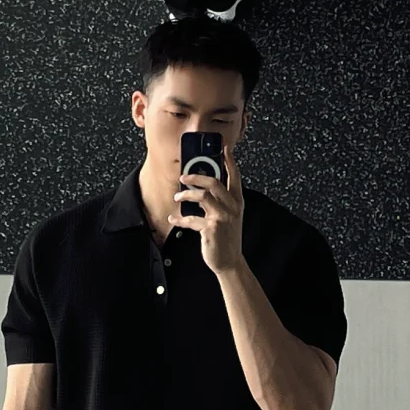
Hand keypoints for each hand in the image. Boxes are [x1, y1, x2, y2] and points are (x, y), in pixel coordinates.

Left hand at [171, 147, 244, 276]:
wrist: (229, 262)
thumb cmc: (226, 238)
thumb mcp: (229, 217)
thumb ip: (220, 202)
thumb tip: (202, 189)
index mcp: (237, 202)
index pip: (235, 176)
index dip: (229, 161)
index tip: (224, 148)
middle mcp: (231, 207)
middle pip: (214, 182)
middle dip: (196, 177)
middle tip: (183, 177)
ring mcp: (222, 218)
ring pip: (202, 197)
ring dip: (186, 195)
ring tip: (177, 198)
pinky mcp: (211, 229)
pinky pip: (191, 219)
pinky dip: (180, 220)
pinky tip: (173, 220)